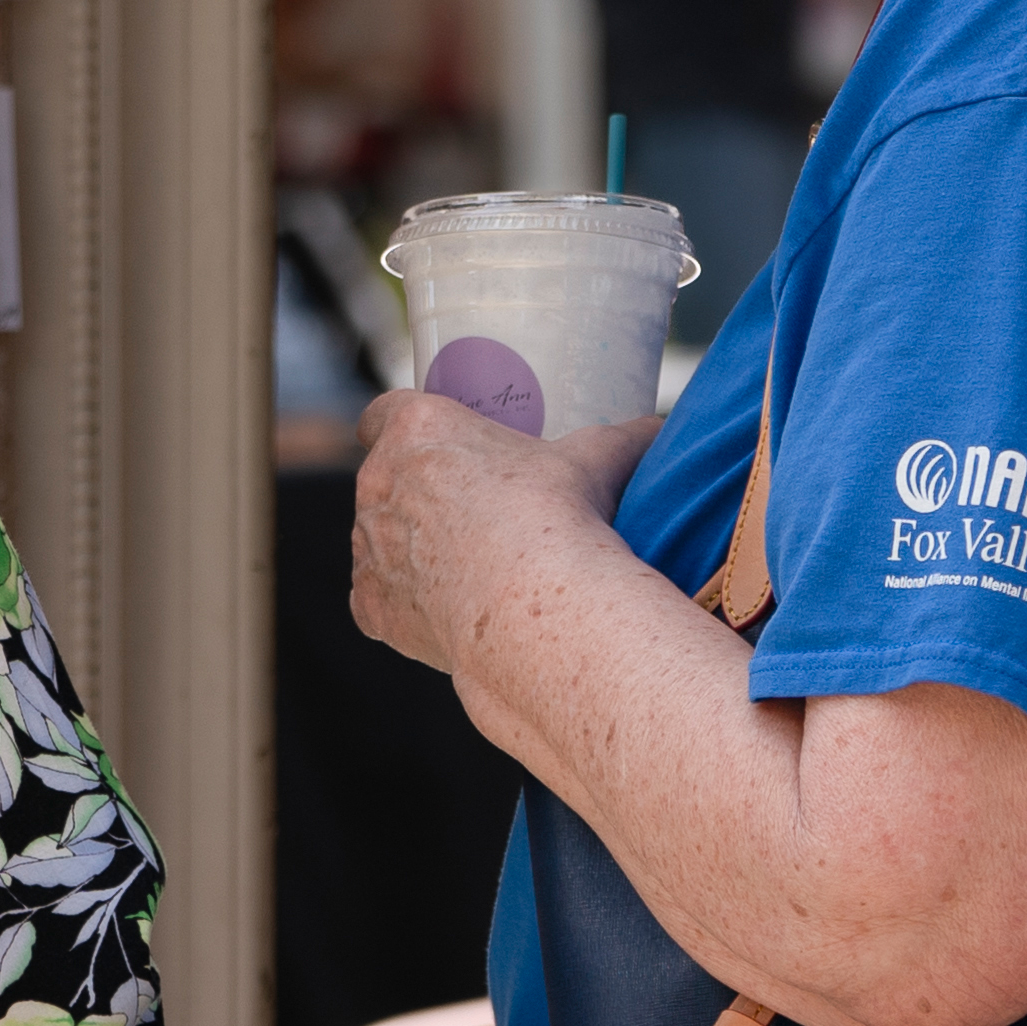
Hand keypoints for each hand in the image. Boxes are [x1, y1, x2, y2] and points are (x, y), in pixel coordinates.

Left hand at [348, 392, 658, 675]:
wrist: (536, 608)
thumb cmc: (562, 519)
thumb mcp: (600, 459)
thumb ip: (625, 436)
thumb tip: (659, 429)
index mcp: (417, 430)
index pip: (384, 414)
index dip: (401, 426)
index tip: (424, 443)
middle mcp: (377, 483)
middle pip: (384, 480)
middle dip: (417, 493)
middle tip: (468, 514)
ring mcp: (367, 547)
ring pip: (380, 541)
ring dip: (410, 549)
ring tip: (468, 568)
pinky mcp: (367, 605)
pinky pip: (380, 599)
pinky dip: (407, 605)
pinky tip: (449, 611)